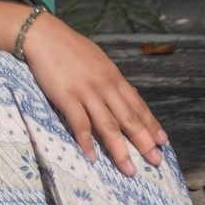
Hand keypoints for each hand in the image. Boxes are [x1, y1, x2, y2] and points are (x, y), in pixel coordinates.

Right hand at [22, 14, 168, 175]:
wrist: (42, 35)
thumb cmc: (68, 46)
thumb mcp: (97, 59)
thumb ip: (108, 77)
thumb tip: (120, 94)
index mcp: (113, 76)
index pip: (137, 105)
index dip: (151, 124)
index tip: (162, 142)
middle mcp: (104, 86)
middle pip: (128, 119)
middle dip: (143, 142)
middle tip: (155, 161)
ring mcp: (86, 92)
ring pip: (108, 126)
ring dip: (119, 150)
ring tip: (129, 169)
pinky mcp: (66, 97)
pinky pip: (80, 124)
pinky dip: (86, 142)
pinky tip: (92, 156)